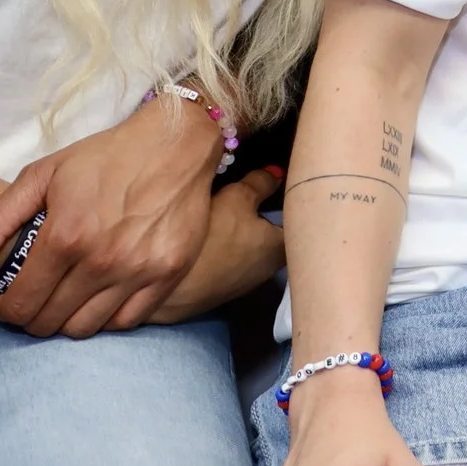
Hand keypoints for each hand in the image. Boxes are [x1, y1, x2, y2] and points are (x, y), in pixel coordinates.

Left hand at [0, 90, 223, 336]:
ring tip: (60, 299)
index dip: (0, 309)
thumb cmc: (105, 157)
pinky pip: (127, 321)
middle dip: (27, 316)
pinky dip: (105, 319)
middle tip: (27, 299)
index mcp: (66, 237)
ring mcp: (139, 271)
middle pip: (49, 322)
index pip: (20, 303)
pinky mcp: (169, 274)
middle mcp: (103, 261)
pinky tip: (96, 298)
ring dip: (64, 321)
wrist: (176, 142)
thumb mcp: (42, 176)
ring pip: (85, 328)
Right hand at [150, 169, 286, 323]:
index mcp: (283, 248)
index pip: (301, 220)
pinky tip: (213, 237)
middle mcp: (271, 270)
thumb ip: (260, 184)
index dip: (294, 200)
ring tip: (230, 212)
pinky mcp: (221, 289)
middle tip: (256, 192)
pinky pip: (233, 260)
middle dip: (269, 214)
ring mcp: (246, 282)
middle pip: (277, 235)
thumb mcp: (235, 198)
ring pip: (253, 249)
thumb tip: (277, 174)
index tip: (285, 183)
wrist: (165, 290)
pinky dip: (228, 247)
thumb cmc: (210, 239)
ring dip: (246, 232)